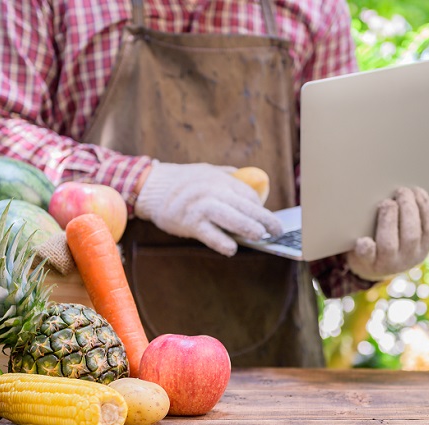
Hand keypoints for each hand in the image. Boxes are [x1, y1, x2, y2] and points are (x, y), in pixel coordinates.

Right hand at [134, 161, 281, 255]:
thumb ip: (228, 177)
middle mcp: (212, 190)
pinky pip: (208, 233)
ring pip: (230, 217)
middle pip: (244, 205)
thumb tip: (252, 186)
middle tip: (278, 231)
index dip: (260, 208)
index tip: (268, 219)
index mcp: (220, 179)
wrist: (150, 187)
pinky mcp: (189, 221)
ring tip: (260, 236)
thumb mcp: (206, 171)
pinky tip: (232, 249)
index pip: (247, 194)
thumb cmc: (182, 181)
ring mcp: (201, 206)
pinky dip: (221, 241)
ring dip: (247, 227)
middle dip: (264, 219)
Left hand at [346, 187, 428, 280]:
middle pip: (411, 235)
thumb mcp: (416, 240)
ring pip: (389, 244)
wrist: (369, 267)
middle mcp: (407, 258)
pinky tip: (363, 240)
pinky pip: (367, 257)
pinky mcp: (366, 264)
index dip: (426, 208)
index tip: (418, 191)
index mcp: (422, 249)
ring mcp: (386, 263)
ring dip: (389, 221)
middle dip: (408, 210)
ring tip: (387, 203)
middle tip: (401, 191)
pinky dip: (365, 248)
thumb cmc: (395, 244)